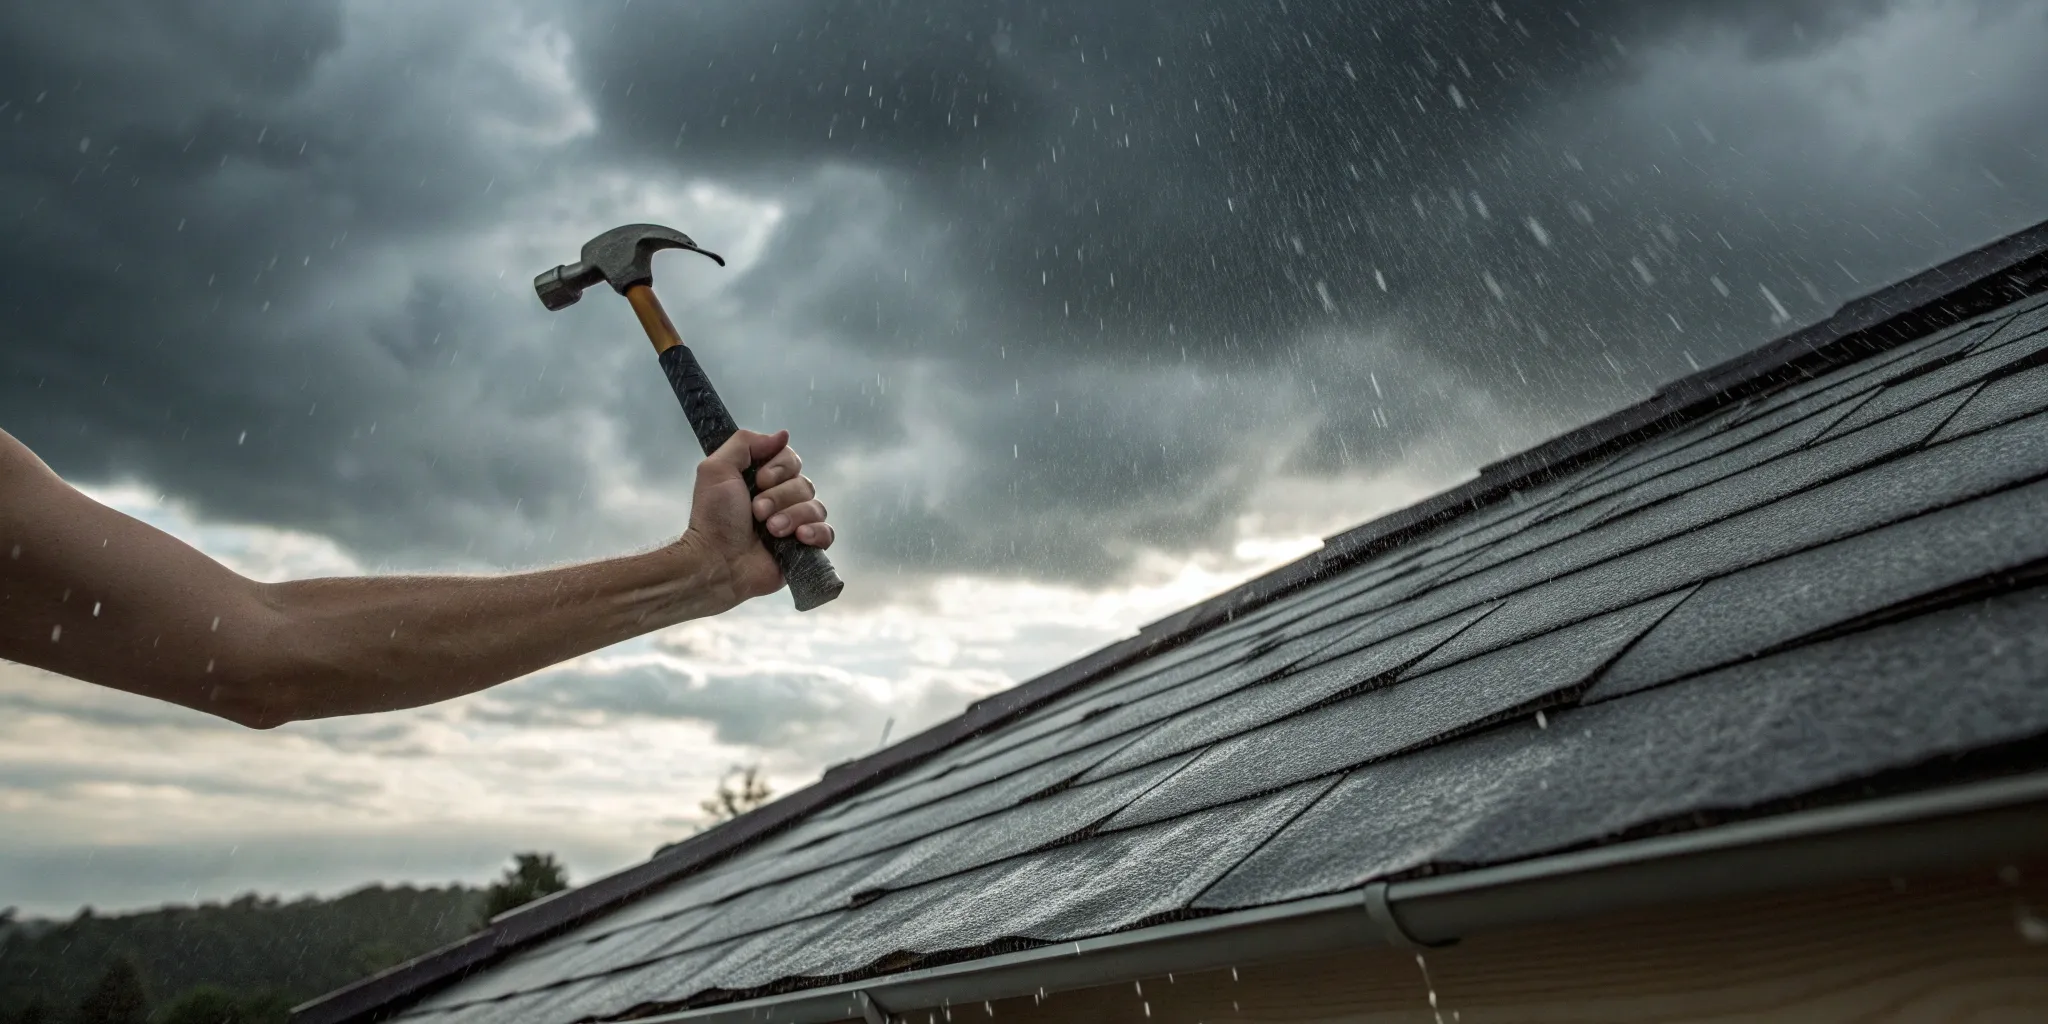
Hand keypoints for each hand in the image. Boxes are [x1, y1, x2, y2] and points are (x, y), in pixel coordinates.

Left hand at [678, 429, 833, 605]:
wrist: (716, 562)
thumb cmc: (713, 518)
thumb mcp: (717, 469)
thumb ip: (745, 443)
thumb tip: (782, 435)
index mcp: (762, 480)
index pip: (791, 459)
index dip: (779, 468)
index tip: (758, 480)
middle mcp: (781, 499)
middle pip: (805, 483)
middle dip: (780, 497)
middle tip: (757, 512)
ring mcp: (794, 524)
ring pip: (816, 507)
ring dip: (792, 517)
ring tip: (770, 531)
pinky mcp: (804, 548)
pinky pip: (827, 533)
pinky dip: (816, 533)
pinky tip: (799, 538)